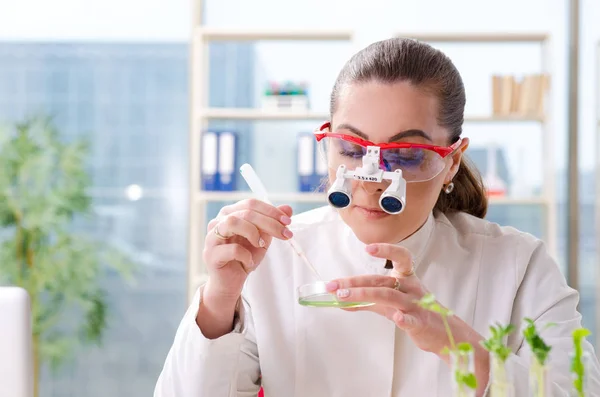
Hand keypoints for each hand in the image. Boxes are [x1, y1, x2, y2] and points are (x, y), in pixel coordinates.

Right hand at [203, 199, 293, 301]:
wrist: (230, 283)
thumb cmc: (245, 258)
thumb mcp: (263, 238)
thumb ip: (273, 223)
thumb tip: (288, 208)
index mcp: (230, 213)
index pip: (251, 204)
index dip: (271, 211)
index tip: (288, 221)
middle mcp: (218, 221)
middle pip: (245, 212)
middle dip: (269, 222)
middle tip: (285, 234)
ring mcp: (212, 237)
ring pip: (232, 222)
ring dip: (253, 233)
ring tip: (261, 245)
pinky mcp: (210, 254)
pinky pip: (231, 249)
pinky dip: (245, 255)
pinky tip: (249, 261)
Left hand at [325, 243, 483, 357]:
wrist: (444, 333)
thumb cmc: (414, 311)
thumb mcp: (390, 302)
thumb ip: (366, 300)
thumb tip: (339, 300)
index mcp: (407, 278)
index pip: (400, 257)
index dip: (386, 250)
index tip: (367, 248)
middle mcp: (411, 288)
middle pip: (381, 281)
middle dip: (356, 283)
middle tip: (333, 286)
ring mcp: (416, 305)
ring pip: (389, 296)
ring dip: (364, 296)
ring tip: (343, 297)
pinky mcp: (420, 323)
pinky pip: (411, 320)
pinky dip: (403, 318)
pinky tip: (396, 318)